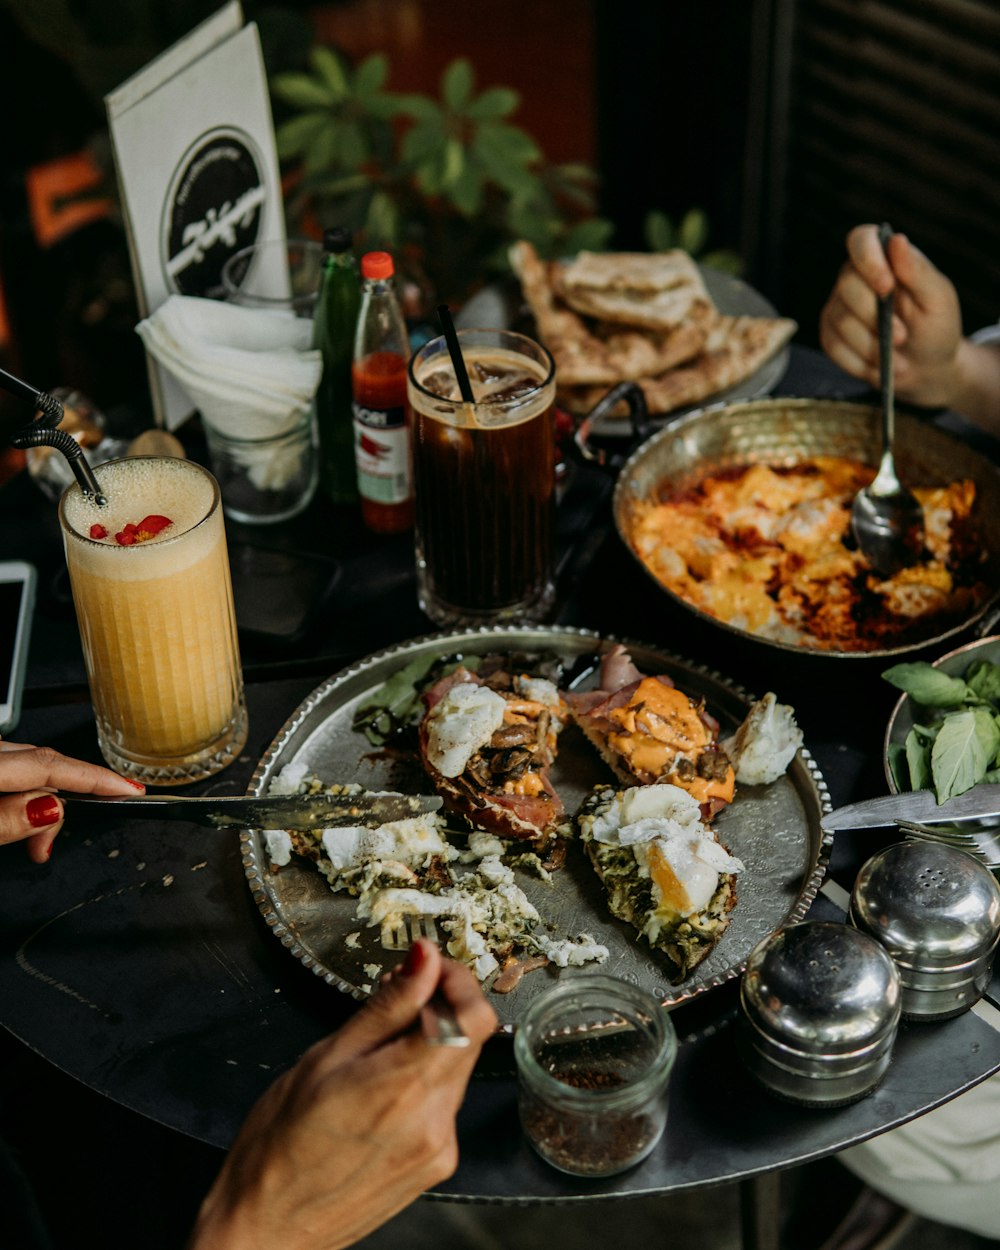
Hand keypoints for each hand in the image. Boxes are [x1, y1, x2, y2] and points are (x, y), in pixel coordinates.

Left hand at [0, 741, 142, 862]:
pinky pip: (11, 767)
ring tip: (33, 841)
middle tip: (48, 845)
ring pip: (27, 766)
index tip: (131, 790)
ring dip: (37, 801)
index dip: (95, 778)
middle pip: (42, 764)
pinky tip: (15, 813)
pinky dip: (21, 791)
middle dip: (61, 803)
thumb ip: (4, 820)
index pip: (49, 764)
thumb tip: (51, 809)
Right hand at [187, 939, 497, 1249]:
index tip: (428, 967)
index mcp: (401, 1088)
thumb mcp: (325, 1057)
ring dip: (431, 1042)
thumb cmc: (279, 1146)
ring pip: (457, 1067)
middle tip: (397, 993)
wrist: (267, 1226)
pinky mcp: (438, 1163)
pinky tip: (383, 1082)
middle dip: (439, 1005)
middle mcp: (432, 1121)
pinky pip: (445, 1101)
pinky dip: (424, 1079)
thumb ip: (386, 1007)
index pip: (474, 1018)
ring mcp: (439, 1147)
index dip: (457, 981)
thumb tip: (423, 961)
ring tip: (379, 1043)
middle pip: (469, 1038)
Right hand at [819, 224, 963, 407]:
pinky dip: (860, 362)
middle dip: (875, 317)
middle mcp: (855, 279)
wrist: (927, 368)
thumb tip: (897, 240)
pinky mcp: (830, 336)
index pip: (861, 240)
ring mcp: (839, 308)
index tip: (886, 286)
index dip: (868, 259)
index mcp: (884, 260)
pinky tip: (880, 367)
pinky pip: (834, 348)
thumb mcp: (938, 298)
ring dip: (872, 346)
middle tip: (902, 337)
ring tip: (898, 360)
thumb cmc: (936, 327)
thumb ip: (918, 270)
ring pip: (841, 322)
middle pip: (847, 285)